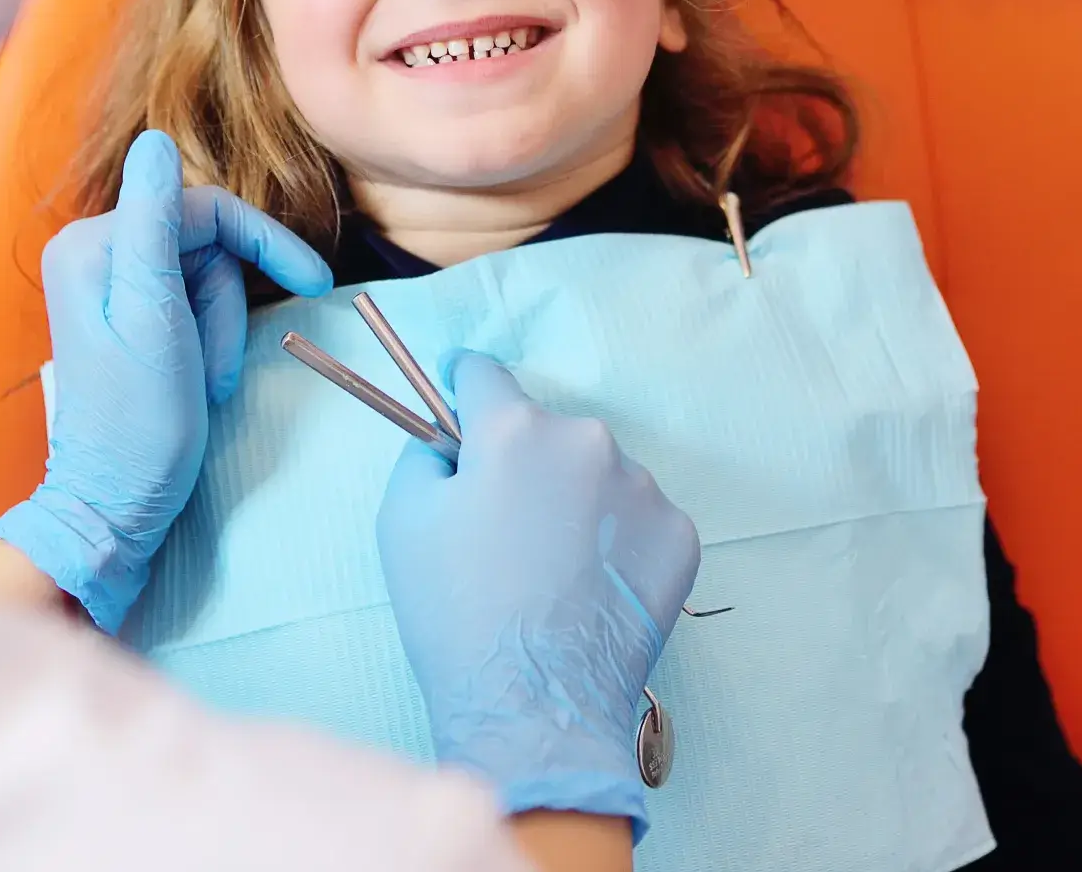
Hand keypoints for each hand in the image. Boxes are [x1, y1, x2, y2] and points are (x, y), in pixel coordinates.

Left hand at [0, 130, 332, 631]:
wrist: (114, 502)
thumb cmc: (141, 418)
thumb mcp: (154, 317)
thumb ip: (154, 223)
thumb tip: (156, 139)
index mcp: (93, 245)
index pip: (202, 209)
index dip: (264, 241)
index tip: (315, 283)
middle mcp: (93, 253)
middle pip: (204, 242)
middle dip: (229, 303)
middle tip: (220, 365)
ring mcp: (109, 287)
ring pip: (205, 275)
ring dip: (223, 329)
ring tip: (208, 381)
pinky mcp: (128, 319)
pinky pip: (192, 303)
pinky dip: (211, 339)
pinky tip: (200, 378)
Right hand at [376, 354, 700, 839]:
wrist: (535, 706)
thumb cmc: (457, 615)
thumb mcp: (402, 520)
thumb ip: (424, 455)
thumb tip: (452, 442)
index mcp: (516, 429)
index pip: (485, 376)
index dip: (464, 394)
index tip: (460, 409)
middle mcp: (588, 441)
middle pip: (546, 434)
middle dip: (524, 466)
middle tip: (505, 531)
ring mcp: (643, 488)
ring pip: (597, 476)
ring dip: (577, 504)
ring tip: (552, 573)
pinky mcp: (679, 535)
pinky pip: (639, 520)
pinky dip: (617, 543)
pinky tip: (591, 589)